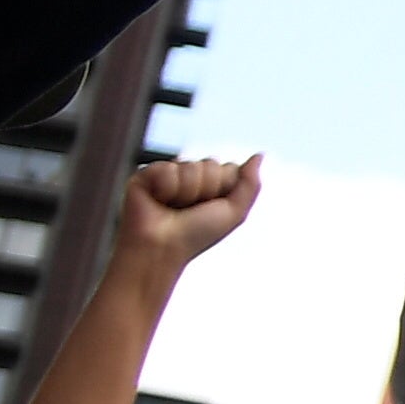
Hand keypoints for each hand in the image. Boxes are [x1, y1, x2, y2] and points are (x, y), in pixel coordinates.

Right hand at [109, 154, 263, 273]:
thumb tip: (260, 155)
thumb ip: (250, 184)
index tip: (210, 209)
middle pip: (212, 164)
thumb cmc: (195, 235)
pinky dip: (166, 188)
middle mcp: (189, 177)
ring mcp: (167, 174)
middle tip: (190, 210)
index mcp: (210, 184)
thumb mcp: (234, 212)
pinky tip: (157, 200)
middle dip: (207, 189)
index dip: (225, 189)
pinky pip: (167, 168)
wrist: (161, 249)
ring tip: (173, 207)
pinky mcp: (144, 174)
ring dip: (187, 192)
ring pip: (191, 166)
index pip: (230, 168)